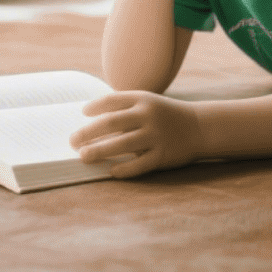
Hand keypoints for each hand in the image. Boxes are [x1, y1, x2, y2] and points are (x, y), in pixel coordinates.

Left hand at [70, 90, 203, 178]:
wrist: (200, 127)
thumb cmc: (165, 116)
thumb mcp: (148, 103)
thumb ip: (124, 109)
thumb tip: (90, 122)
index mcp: (143, 100)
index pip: (112, 100)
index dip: (95, 106)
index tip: (83, 113)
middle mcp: (148, 116)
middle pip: (111, 122)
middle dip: (88, 132)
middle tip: (72, 141)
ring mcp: (156, 136)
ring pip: (122, 144)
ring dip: (99, 151)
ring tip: (83, 156)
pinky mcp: (162, 155)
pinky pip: (139, 164)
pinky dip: (124, 168)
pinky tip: (111, 171)